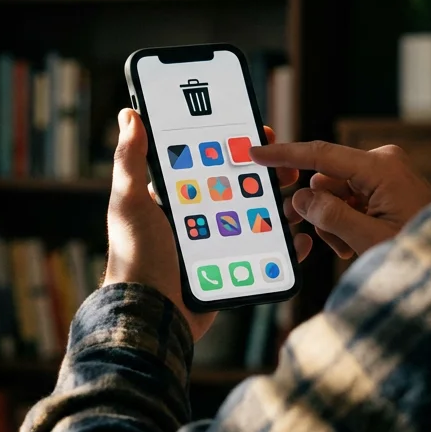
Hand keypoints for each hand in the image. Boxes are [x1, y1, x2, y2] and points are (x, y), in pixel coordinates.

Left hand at [104, 109, 310, 339]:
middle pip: (240, 188)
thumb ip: (130, 160)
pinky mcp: (232, 271)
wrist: (151, 316)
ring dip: (282, 209)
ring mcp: (216, 245)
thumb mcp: (130, 203)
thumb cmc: (136, 258)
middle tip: (290, 169)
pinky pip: (264, 255)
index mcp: (174, 198)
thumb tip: (130, 114)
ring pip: (257, 219)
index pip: (209, 162)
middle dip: (268, 176)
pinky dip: (285, 248)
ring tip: (300, 202)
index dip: (235, 147)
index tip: (260, 134)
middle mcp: (196, 219)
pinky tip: (300, 239)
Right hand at [250, 141, 430, 258]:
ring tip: (350, 246)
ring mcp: (386, 174)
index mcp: (381, 168)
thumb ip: (330, 216)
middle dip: (319, 210)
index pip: (322, 155)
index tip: (256, 152)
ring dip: (334, 221)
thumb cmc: (417, 250)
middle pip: (326, 179)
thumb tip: (302, 198)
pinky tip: (358, 241)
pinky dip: (346, 220)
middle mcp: (383, 163)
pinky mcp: (386, 187)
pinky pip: (349, 199)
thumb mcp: (367, 239)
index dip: (286, 155)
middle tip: (313, 235)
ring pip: (335, 193)